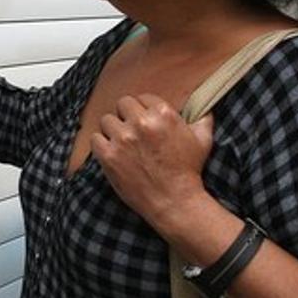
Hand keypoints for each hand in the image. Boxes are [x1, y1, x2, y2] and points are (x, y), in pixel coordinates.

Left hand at [90, 94, 214, 233]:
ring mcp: (122, 138)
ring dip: (113, 129)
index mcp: (163, 114)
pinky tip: (111, 151)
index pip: (143, 97)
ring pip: (107, 120)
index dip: (143, 108)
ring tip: (121, 141)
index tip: (144, 119)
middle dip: (127, 115)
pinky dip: (101, 144)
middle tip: (131, 129)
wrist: (174, 201)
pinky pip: (95, 138)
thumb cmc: (188, 171)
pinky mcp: (109, 155)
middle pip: (122, 104)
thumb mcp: (203, 141)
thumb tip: (203, 108)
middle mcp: (141, 122)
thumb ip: (203, 119)